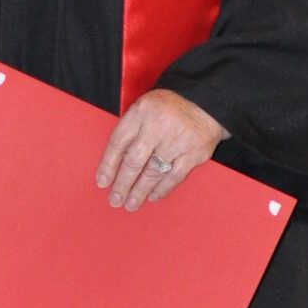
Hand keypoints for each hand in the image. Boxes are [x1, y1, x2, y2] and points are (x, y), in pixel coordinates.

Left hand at [96, 89, 225, 211]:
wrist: (205, 102)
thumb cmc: (168, 109)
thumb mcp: (144, 109)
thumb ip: (131, 131)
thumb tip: (113, 167)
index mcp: (142, 112)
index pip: (119, 142)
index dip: (108, 165)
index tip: (102, 182)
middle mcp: (159, 125)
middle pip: (134, 161)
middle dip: (122, 184)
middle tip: (115, 200)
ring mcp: (179, 139)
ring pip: (153, 172)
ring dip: (140, 191)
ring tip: (131, 204)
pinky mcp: (195, 152)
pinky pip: (174, 176)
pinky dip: (162, 188)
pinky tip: (153, 196)